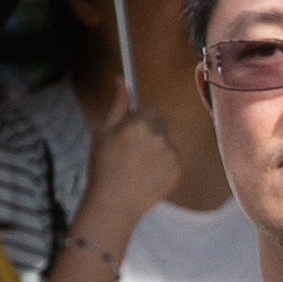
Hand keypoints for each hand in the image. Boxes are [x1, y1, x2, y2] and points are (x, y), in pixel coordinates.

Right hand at [77, 93, 180, 238]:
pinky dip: (163, 162)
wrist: (115, 202)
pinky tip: (146, 173)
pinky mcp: (179, 168)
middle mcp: (160, 136)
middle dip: (148, 130)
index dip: (138, 118)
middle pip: (160, 123)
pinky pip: (172, 157)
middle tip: (131, 149)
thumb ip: (118, 104)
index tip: (129, 129)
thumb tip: (120, 79)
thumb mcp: (103, 131)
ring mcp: (172, 153)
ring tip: (136, 164)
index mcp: (141, 123)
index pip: (149, 108)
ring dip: (156, 146)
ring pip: (166, 141)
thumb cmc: (103, 165)